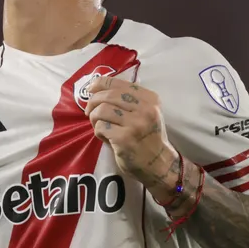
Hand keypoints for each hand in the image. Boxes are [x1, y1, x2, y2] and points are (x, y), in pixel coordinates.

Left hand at [83, 78, 177, 197]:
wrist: (159, 164)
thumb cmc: (147, 136)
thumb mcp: (145, 112)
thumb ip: (126, 99)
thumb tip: (95, 87)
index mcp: (149, 98)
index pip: (118, 83)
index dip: (99, 84)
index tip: (90, 90)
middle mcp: (145, 108)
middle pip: (107, 95)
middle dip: (93, 102)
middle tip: (89, 112)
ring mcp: (135, 124)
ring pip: (102, 110)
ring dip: (94, 118)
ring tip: (98, 125)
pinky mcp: (125, 138)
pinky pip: (100, 127)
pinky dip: (97, 131)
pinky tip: (105, 137)